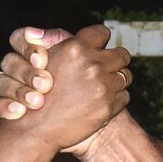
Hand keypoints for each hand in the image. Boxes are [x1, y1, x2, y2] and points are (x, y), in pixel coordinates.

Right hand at [0, 26, 71, 120]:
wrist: (75, 130)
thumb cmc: (80, 92)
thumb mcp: (78, 63)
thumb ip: (62, 43)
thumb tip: (38, 36)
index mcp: (35, 54)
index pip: (21, 39)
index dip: (27, 46)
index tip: (42, 59)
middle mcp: (21, 69)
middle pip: (10, 60)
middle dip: (27, 72)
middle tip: (45, 84)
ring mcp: (12, 89)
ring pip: (1, 82)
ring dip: (19, 91)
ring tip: (37, 101)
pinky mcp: (6, 109)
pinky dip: (7, 107)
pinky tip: (20, 112)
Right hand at [7, 24, 131, 151]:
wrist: (37, 128)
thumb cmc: (38, 91)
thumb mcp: (45, 59)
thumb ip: (63, 43)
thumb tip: (79, 35)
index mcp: (75, 48)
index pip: (102, 33)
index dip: (102, 40)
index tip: (100, 46)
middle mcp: (91, 65)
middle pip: (122, 54)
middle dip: (116, 60)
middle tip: (108, 67)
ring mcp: (102, 86)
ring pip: (126, 76)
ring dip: (117, 80)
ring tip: (104, 86)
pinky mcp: (109, 106)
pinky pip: (124, 96)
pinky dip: (116, 98)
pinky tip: (102, 101)